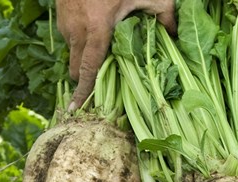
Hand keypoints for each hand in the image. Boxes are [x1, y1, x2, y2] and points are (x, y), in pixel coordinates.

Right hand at [56, 0, 175, 109]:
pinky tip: (95, 27)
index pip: (88, 70)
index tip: (74, 110)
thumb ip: (165, 16)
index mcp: (97, 30)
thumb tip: (177, 37)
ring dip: (84, 56)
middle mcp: (77, 31)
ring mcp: (66, 23)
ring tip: (102, 47)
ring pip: (73, 52)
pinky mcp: (61, 16)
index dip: (82, 93)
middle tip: (99, 82)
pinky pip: (69, 37)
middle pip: (75, 68)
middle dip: (84, 78)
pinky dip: (80, 39)